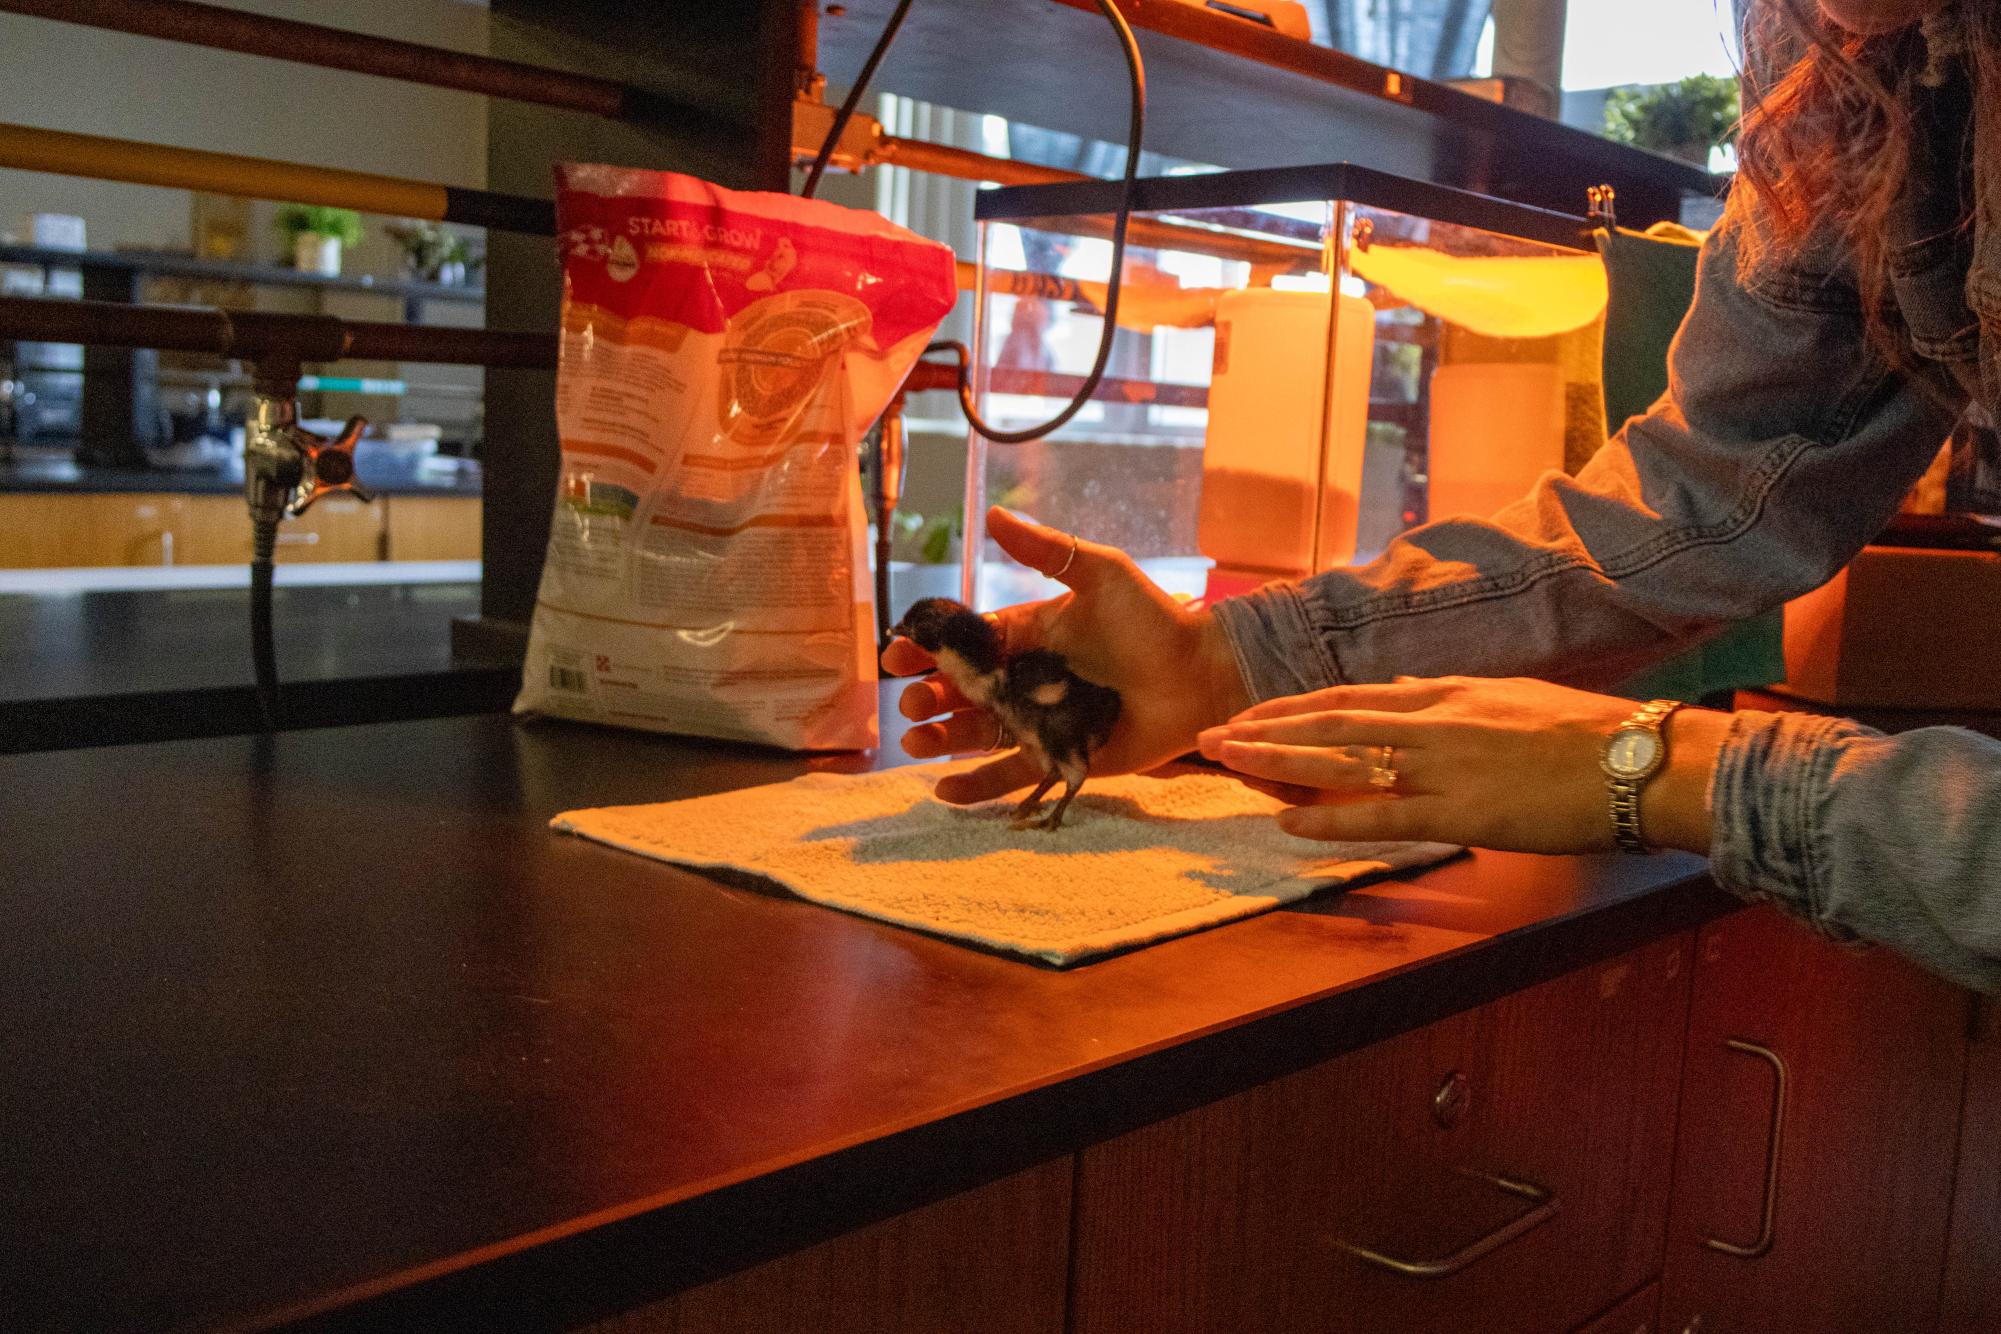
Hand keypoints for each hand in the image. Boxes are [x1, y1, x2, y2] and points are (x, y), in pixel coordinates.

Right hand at [882, 507, 1249, 803]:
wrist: (1203, 674)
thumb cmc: (1156, 620)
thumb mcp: (1102, 573)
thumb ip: (1047, 550)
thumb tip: (991, 514)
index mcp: (1030, 634)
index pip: (967, 642)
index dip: (928, 649)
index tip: (898, 654)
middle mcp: (1029, 678)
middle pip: (964, 691)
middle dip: (930, 697)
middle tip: (913, 703)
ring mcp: (1043, 720)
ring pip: (979, 733)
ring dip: (942, 739)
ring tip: (917, 742)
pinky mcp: (1063, 758)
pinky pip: (1013, 774)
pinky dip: (977, 786)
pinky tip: (943, 791)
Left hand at [1195, 676, 1730, 854]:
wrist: (1645, 760)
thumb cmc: (1590, 736)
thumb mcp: (1512, 701)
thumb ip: (1454, 702)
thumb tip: (1409, 692)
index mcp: (1450, 693)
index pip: (1354, 696)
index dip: (1297, 707)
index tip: (1253, 713)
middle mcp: (1436, 720)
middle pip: (1331, 720)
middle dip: (1267, 728)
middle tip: (1211, 734)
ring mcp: (1445, 764)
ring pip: (1341, 758)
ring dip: (1278, 760)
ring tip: (1225, 763)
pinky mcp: (1462, 811)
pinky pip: (1380, 815)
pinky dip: (1328, 817)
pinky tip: (1285, 821)